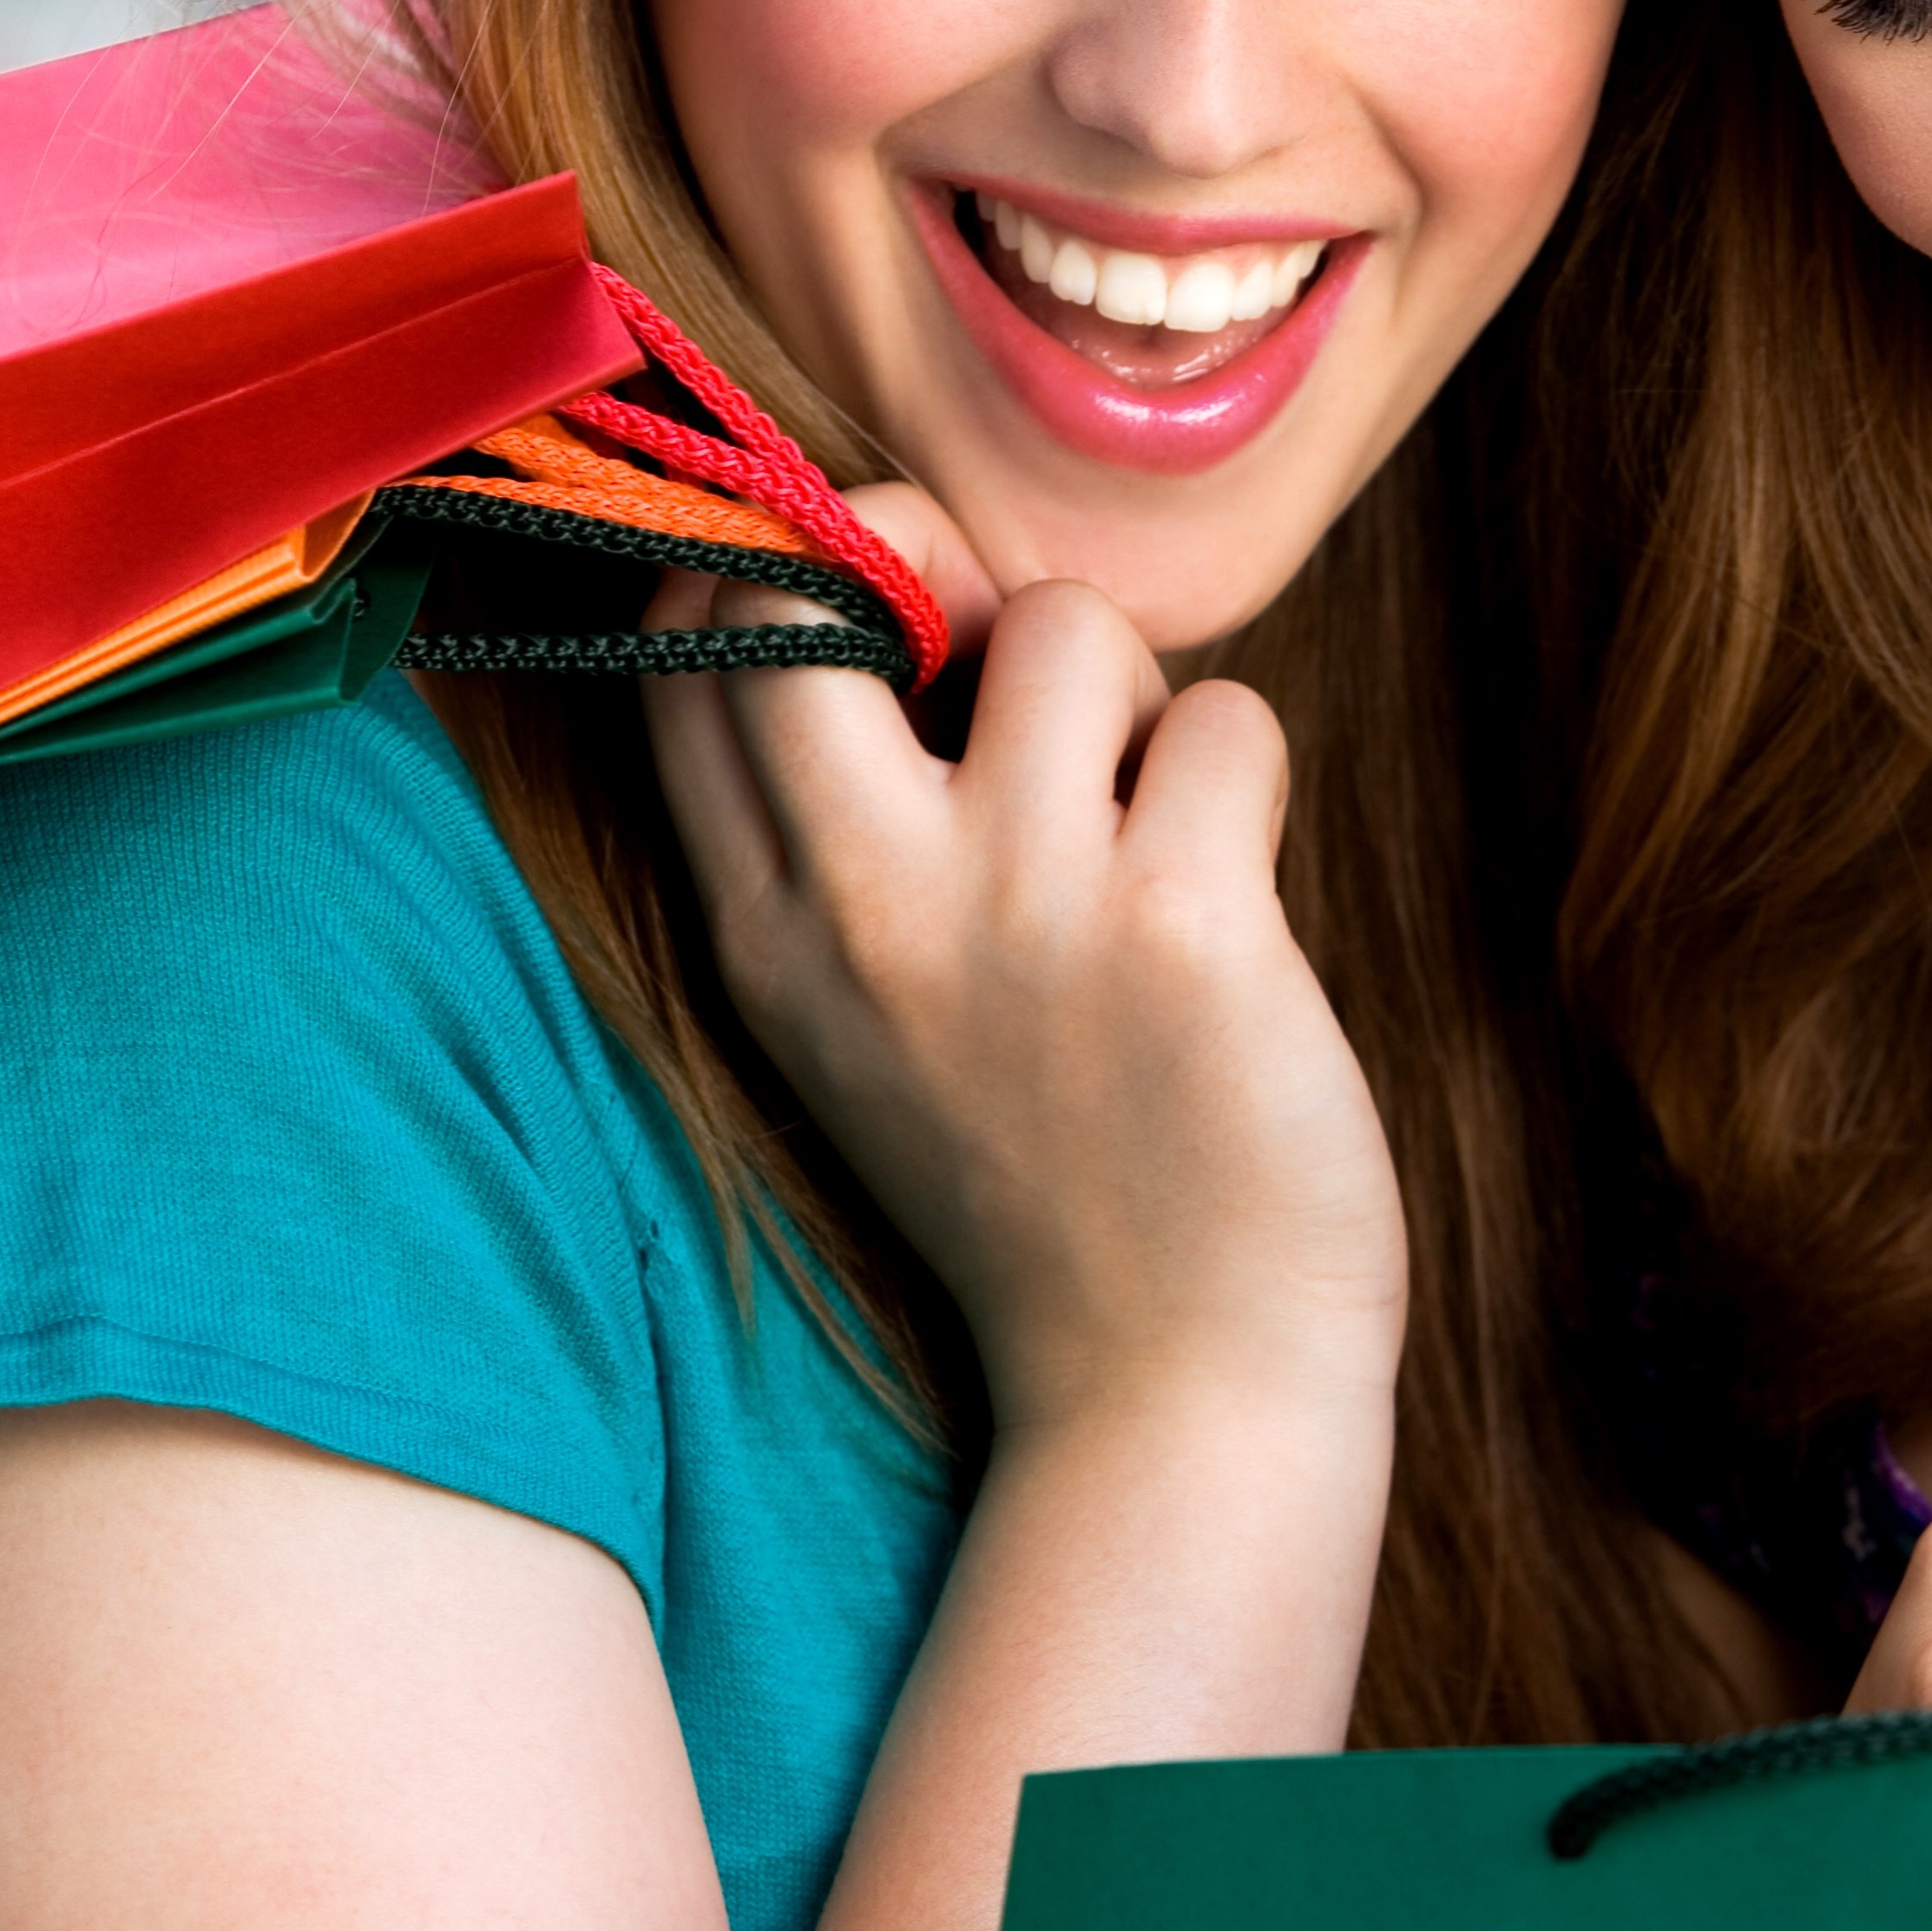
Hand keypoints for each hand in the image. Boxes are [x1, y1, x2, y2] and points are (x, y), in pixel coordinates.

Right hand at [639, 484, 1409, 1436]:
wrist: (1178, 1386)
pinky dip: (1248, 777)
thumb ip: (841, 836)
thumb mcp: (866, 1017)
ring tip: (1148, 819)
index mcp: (767, 931)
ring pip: (1067, 623)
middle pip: (815, 574)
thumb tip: (907, 586)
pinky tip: (1232, 890)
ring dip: (1137, 693)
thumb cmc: (1053, 1174)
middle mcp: (864, 907)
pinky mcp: (1183, 928)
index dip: (776, 567)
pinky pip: (1228, 716)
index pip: (683, 651)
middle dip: (922, 544)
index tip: (881, 613)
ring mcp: (1021, 910)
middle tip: (1006, 656)